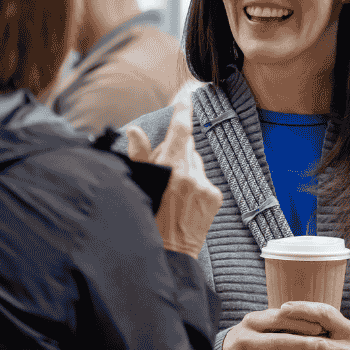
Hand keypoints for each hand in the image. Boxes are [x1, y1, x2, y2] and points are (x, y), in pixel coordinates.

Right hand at [126, 101, 221, 258]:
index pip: (180, 130)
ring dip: (186, 169)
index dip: (183, 111)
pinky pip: (205, 181)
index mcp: (170, 167)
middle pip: (187, 148)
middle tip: (164, 170)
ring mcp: (205, 186)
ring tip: (173, 192)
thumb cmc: (147, 219)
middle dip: (177, 151)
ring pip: (196, 164)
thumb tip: (135, 131)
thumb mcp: (139, 184)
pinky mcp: (214, 197)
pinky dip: (196, 184)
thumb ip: (139, 156)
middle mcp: (191, 174)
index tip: (186, 97)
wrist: (168, 253)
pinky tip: (185, 201)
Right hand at [221, 309, 330, 349]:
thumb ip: (282, 322)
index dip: (300, 323)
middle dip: (304, 344)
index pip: (278, 319)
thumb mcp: (260, 324)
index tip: (321, 327)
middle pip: (279, 342)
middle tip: (325, 346)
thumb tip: (317, 323)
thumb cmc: (252, 337)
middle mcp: (245, 340)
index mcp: (251, 321)